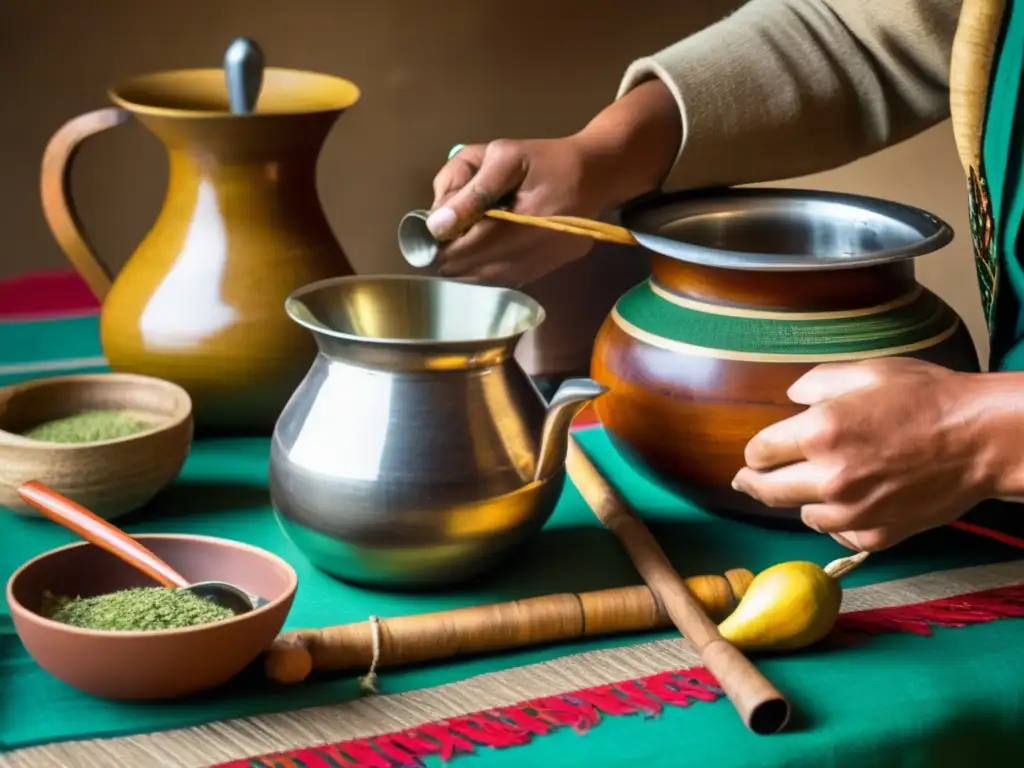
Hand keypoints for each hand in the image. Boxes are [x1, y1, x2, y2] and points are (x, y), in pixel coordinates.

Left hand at [426, 136, 618, 285]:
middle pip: (472, 270)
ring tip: (464, 241)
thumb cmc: (544, 160)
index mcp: (522, 219)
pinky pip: (505, 280)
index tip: (430, 233)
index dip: (440, 245)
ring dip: (468, 265)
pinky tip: (485, 250)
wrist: (596, 174)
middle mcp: (535, 251)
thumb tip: (436, 226)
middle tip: (445, 235)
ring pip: (486, 280)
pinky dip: (487, 269)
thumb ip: (468, 190)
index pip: (466, 249)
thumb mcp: (503, 156)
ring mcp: (544, 265)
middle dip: (452, 254)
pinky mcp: (549, 270)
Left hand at [730, 358, 996, 551]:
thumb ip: (815, 384)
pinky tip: (848, 503)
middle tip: (746, 480)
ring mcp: (854, 511)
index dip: (755, 452)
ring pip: (802, 515)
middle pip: (767, 491)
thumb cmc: (926, 397)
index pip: (757, 453)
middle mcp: (830, 477)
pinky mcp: (878, 534)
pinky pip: (839, 534)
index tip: (757, 453)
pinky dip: (838, 520)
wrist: (982, 438)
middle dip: (754, 482)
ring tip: (810, 486)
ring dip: (801, 500)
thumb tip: (790, 400)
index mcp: (819, 432)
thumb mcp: (865, 372)